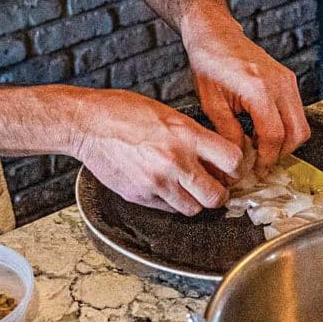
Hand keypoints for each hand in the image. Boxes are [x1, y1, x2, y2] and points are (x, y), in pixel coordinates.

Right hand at [71, 89, 242, 214]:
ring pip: (194, 209)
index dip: (236, 168)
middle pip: (216, 196)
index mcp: (185, 134)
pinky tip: (166, 187)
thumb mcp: (167, 114)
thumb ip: (193, 136)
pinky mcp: (141, 195)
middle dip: (219, 194)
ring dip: (196, 202)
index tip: (231, 169)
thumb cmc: (124, 112)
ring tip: (189, 190)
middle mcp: (175, 161)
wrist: (87, 124)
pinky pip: (168, 209)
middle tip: (215, 188)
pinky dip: (172, 202)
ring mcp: (157, 182)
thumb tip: (215, 156)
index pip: (232, 160)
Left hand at [182, 10, 310, 174]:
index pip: (274, 136)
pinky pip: (297, 113)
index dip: (267, 159)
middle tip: (261, 165)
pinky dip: (286, 129)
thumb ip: (229, 133)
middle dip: (281, 154)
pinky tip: (264, 133)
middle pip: (297, 133)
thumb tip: (240, 159)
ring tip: (261, 150)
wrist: (215, 34)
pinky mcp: (289, 80)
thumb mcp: (212, 104)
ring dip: (286, 143)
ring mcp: (287, 80)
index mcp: (258, 89)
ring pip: (302, 125)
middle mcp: (279, 83)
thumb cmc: (209, 63)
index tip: (256, 171)